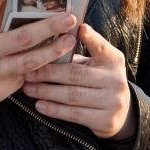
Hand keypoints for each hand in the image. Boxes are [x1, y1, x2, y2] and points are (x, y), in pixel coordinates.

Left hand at [21, 22, 136, 139]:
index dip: (90, 38)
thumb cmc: (98, 80)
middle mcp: (115, 80)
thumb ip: (77, 52)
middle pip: (76, 74)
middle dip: (48, 72)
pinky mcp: (105, 121)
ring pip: (72, 95)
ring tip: (28, 88)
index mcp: (113, 60)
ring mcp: (112, 101)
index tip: (78, 29)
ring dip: (46, 91)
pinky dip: (55, 109)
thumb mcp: (96, 62)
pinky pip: (74, 114)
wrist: (121, 112)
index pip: (100, 46)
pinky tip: (40, 105)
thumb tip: (49, 39)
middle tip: (28, 71)